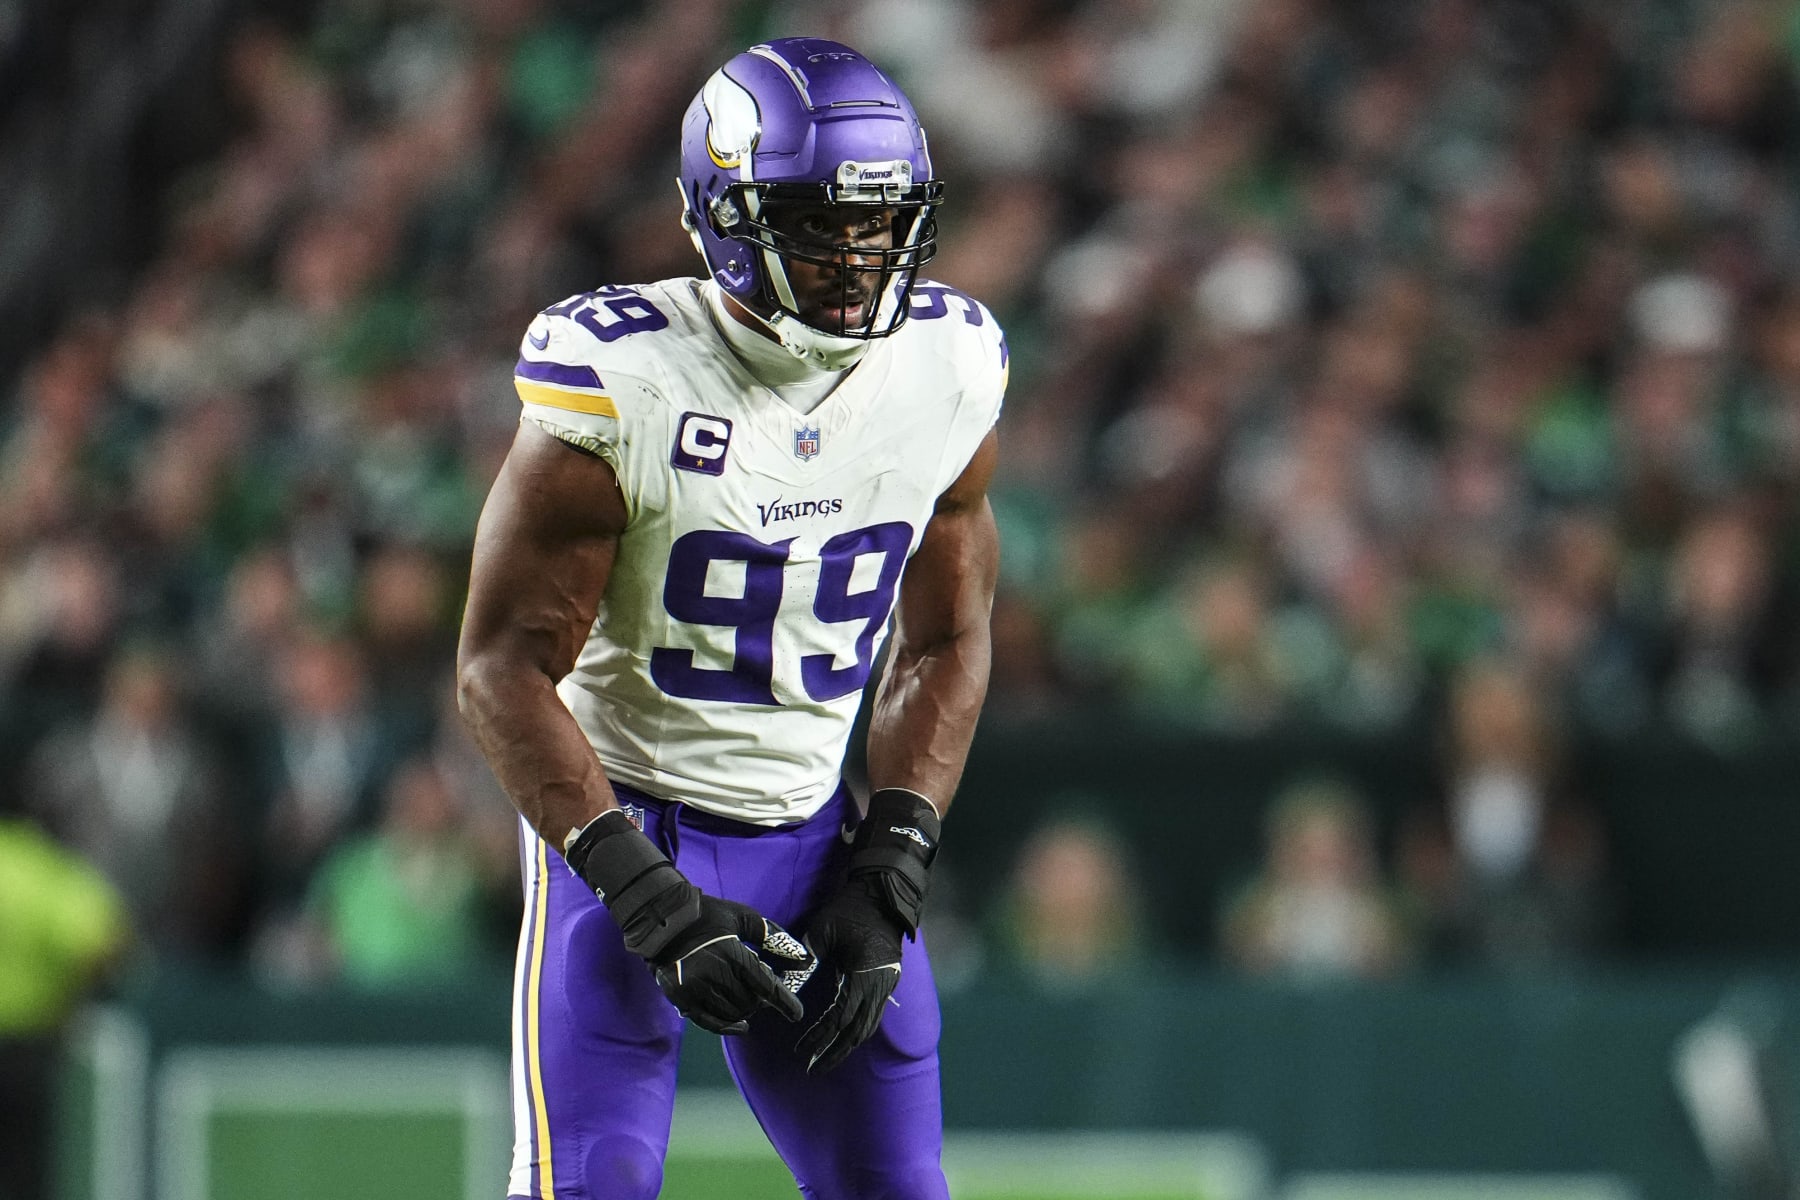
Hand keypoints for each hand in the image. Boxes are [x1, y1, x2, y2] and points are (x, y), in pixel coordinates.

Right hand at [650, 889, 815, 1034]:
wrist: (663, 919)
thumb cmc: (708, 915)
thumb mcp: (742, 918)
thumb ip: (773, 937)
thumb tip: (804, 958)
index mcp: (731, 952)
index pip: (765, 984)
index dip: (784, 1002)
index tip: (797, 1014)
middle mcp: (713, 973)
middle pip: (750, 1002)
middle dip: (760, 998)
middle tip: (758, 987)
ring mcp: (695, 988)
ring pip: (732, 1013)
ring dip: (745, 1009)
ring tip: (743, 994)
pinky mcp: (680, 998)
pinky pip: (710, 1023)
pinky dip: (728, 1027)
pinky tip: (741, 1026)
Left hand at [796, 877, 904, 1072]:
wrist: (882, 895)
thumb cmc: (849, 910)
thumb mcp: (822, 931)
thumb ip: (805, 961)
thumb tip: (784, 986)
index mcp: (863, 975)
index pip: (840, 1018)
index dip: (820, 1038)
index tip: (801, 1051)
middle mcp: (879, 986)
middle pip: (858, 1032)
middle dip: (835, 1052)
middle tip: (814, 1068)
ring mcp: (886, 985)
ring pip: (869, 1027)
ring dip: (847, 1046)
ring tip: (825, 1059)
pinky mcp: (887, 982)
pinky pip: (873, 1016)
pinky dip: (857, 1031)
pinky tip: (842, 1037)